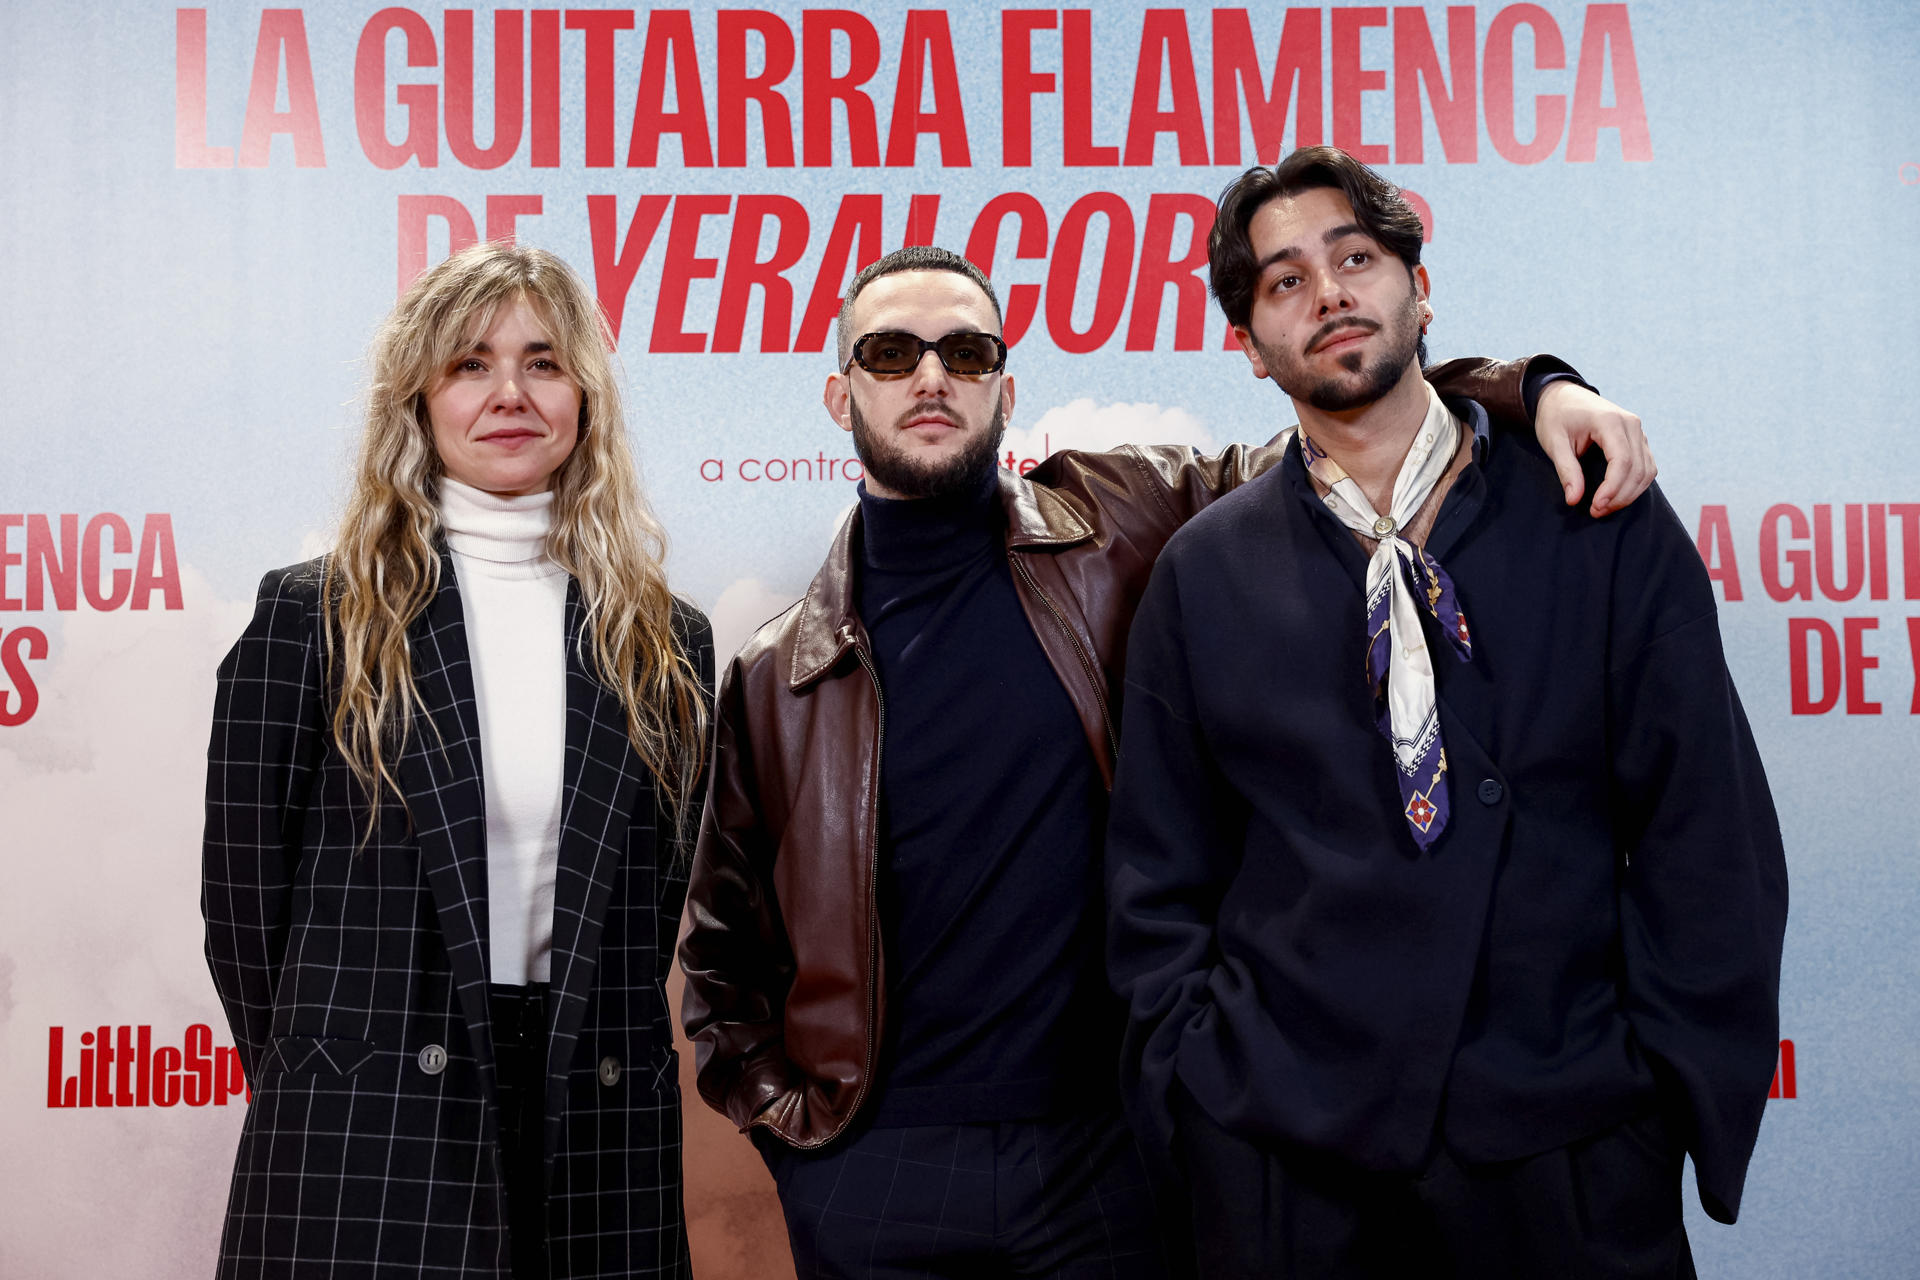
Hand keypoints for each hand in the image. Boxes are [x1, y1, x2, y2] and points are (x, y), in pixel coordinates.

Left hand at [1535, 380, 1655, 515]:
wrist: (1563, 395)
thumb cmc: (1556, 417)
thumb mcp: (1554, 442)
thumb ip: (1566, 470)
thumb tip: (1574, 499)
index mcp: (1610, 421)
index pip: (1622, 461)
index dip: (1612, 488)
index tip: (1596, 507)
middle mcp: (1631, 424)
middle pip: (1638, 469)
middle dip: (1620, 496)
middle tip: (1596, 512)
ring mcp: (1638, 430)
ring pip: (1647, 470)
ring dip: (1630, 494)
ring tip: (1604, 507)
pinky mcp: (1638, 438)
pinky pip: (1647, 466)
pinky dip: (1635, 485)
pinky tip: (1615, 496)